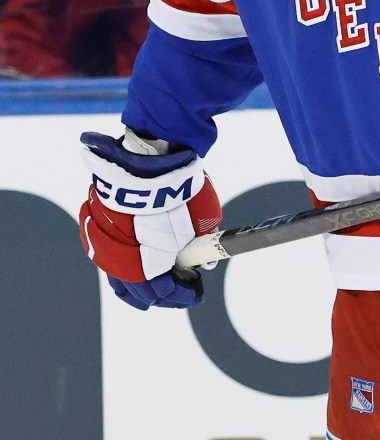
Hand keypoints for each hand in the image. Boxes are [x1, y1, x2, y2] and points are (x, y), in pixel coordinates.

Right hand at [79, 131, 221, 309]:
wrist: (147, 159)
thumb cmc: (179, 188)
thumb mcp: (202, 218)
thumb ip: (202, 243)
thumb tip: (205, 263)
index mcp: (149, 262)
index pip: (164, 291)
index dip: (182, 294)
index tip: (197, 291)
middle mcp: (123, 261)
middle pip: (144, 291)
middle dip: (166, 294)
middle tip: (184, 290)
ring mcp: (108, 248)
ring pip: (123, 283)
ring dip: (143, 290)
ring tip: (160, 293)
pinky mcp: (99, 234)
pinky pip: (112, 265)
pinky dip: (127, 274)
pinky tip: (138, 275)